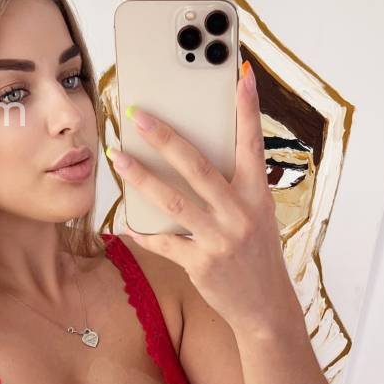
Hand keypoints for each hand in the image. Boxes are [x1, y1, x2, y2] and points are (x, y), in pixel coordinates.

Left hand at [109, 60, 293, 333]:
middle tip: (139, 115)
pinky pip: (165, 242)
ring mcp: (220, 239)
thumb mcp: (256, 216)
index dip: (248, 109)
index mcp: (257, 195)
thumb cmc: (256, 255)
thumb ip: (233, 187)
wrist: (266, 308)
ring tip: (117, 157)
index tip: (241, 76)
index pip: (252, 144)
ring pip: (174, 201)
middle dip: (166, 138)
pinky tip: (126, 222)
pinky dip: (143, 232)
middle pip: (198, 167)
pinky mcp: (201, 264)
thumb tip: (197, 155)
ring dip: (141, 177)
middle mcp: (240, 214)